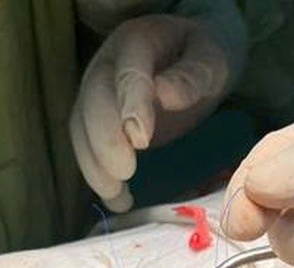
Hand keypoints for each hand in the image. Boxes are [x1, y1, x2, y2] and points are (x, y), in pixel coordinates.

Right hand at [71, 15, 229, 211]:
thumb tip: (165, 95)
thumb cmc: (205, 57)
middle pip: (94, 102)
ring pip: (82, 128)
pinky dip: (97, 174)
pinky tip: (116, 199)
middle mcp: (108, 66)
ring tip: (118, 199)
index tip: (140, 140)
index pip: (127, 72)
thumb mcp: (211, 60)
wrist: (192, 58)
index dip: (130, 105)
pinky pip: (87, 146)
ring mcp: (98, 92)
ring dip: (94, 165)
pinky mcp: (99, 119)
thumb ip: (192, 75)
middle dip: (104, 141)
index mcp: (138, 42)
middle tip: (124, 174)